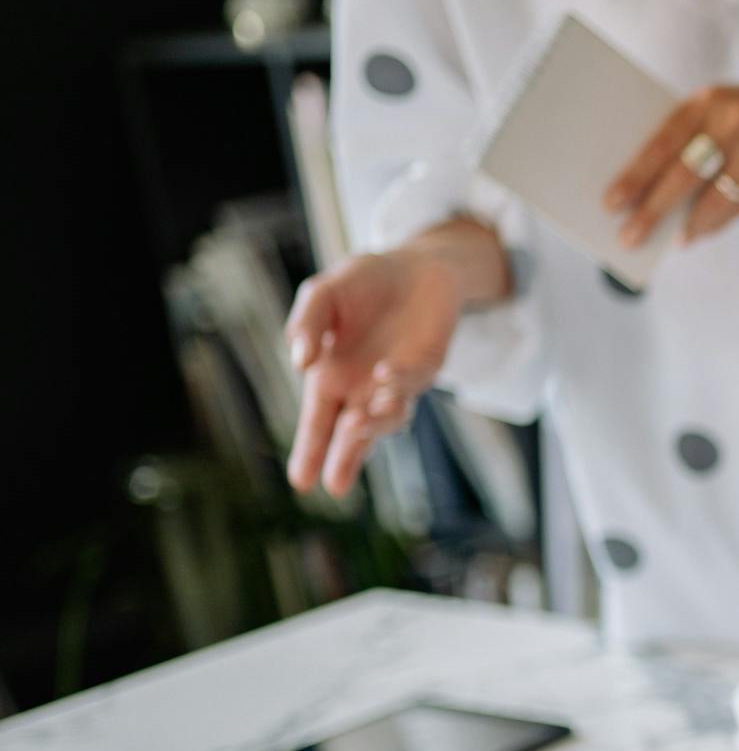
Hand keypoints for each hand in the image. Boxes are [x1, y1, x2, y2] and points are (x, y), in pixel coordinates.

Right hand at [283, 243, 465, 497]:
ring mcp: (396, 382)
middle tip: (336, 484)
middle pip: (352, 435)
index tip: (301, 482)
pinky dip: (397, 383)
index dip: (309, 452)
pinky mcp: (426, 367)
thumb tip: (299, 363)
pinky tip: (382, 376)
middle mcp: (362, 389)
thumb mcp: (321, 294)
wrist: (414, 266)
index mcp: (330, 377)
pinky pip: (411, 382)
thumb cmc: (361, 284)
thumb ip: (305, 325)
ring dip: (373, 425)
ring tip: (356, 425)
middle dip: (345, 459)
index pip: (317, 423)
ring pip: (386, 417)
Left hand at [604, 38, 738, 248]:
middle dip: (652, 210)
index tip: (610, 201)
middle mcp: (734, 120)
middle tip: (628, 236)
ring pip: (714, 197)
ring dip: (687, 224)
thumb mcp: (725, 105)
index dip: (635, 174)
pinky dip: (716, 223)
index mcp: (709, 99)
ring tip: (667, 239)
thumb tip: (652, 187)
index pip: (663, 141)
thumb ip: (693, 135)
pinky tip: (697, 232)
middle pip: (683, 174)